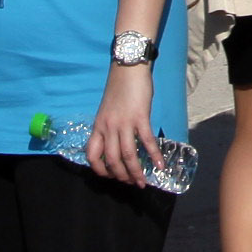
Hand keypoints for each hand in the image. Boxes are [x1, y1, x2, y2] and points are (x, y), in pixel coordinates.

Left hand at [84, 64, 154, 186]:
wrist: (128, 68)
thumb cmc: (119, 88)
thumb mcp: (107, 110)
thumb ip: (109, 127)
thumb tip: (117, 143)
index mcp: (98, 126)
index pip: (92, 154)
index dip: (99, 170)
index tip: (109, 176)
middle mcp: (108, 127)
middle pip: (112, 159)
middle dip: (121, 176)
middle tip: (130, 183)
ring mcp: (124, 123)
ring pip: (128, 155)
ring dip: (136, 172)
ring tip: (143, 182)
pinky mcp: (140, 117)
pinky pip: (146, 142)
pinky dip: (153, 156)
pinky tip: (159, 165)